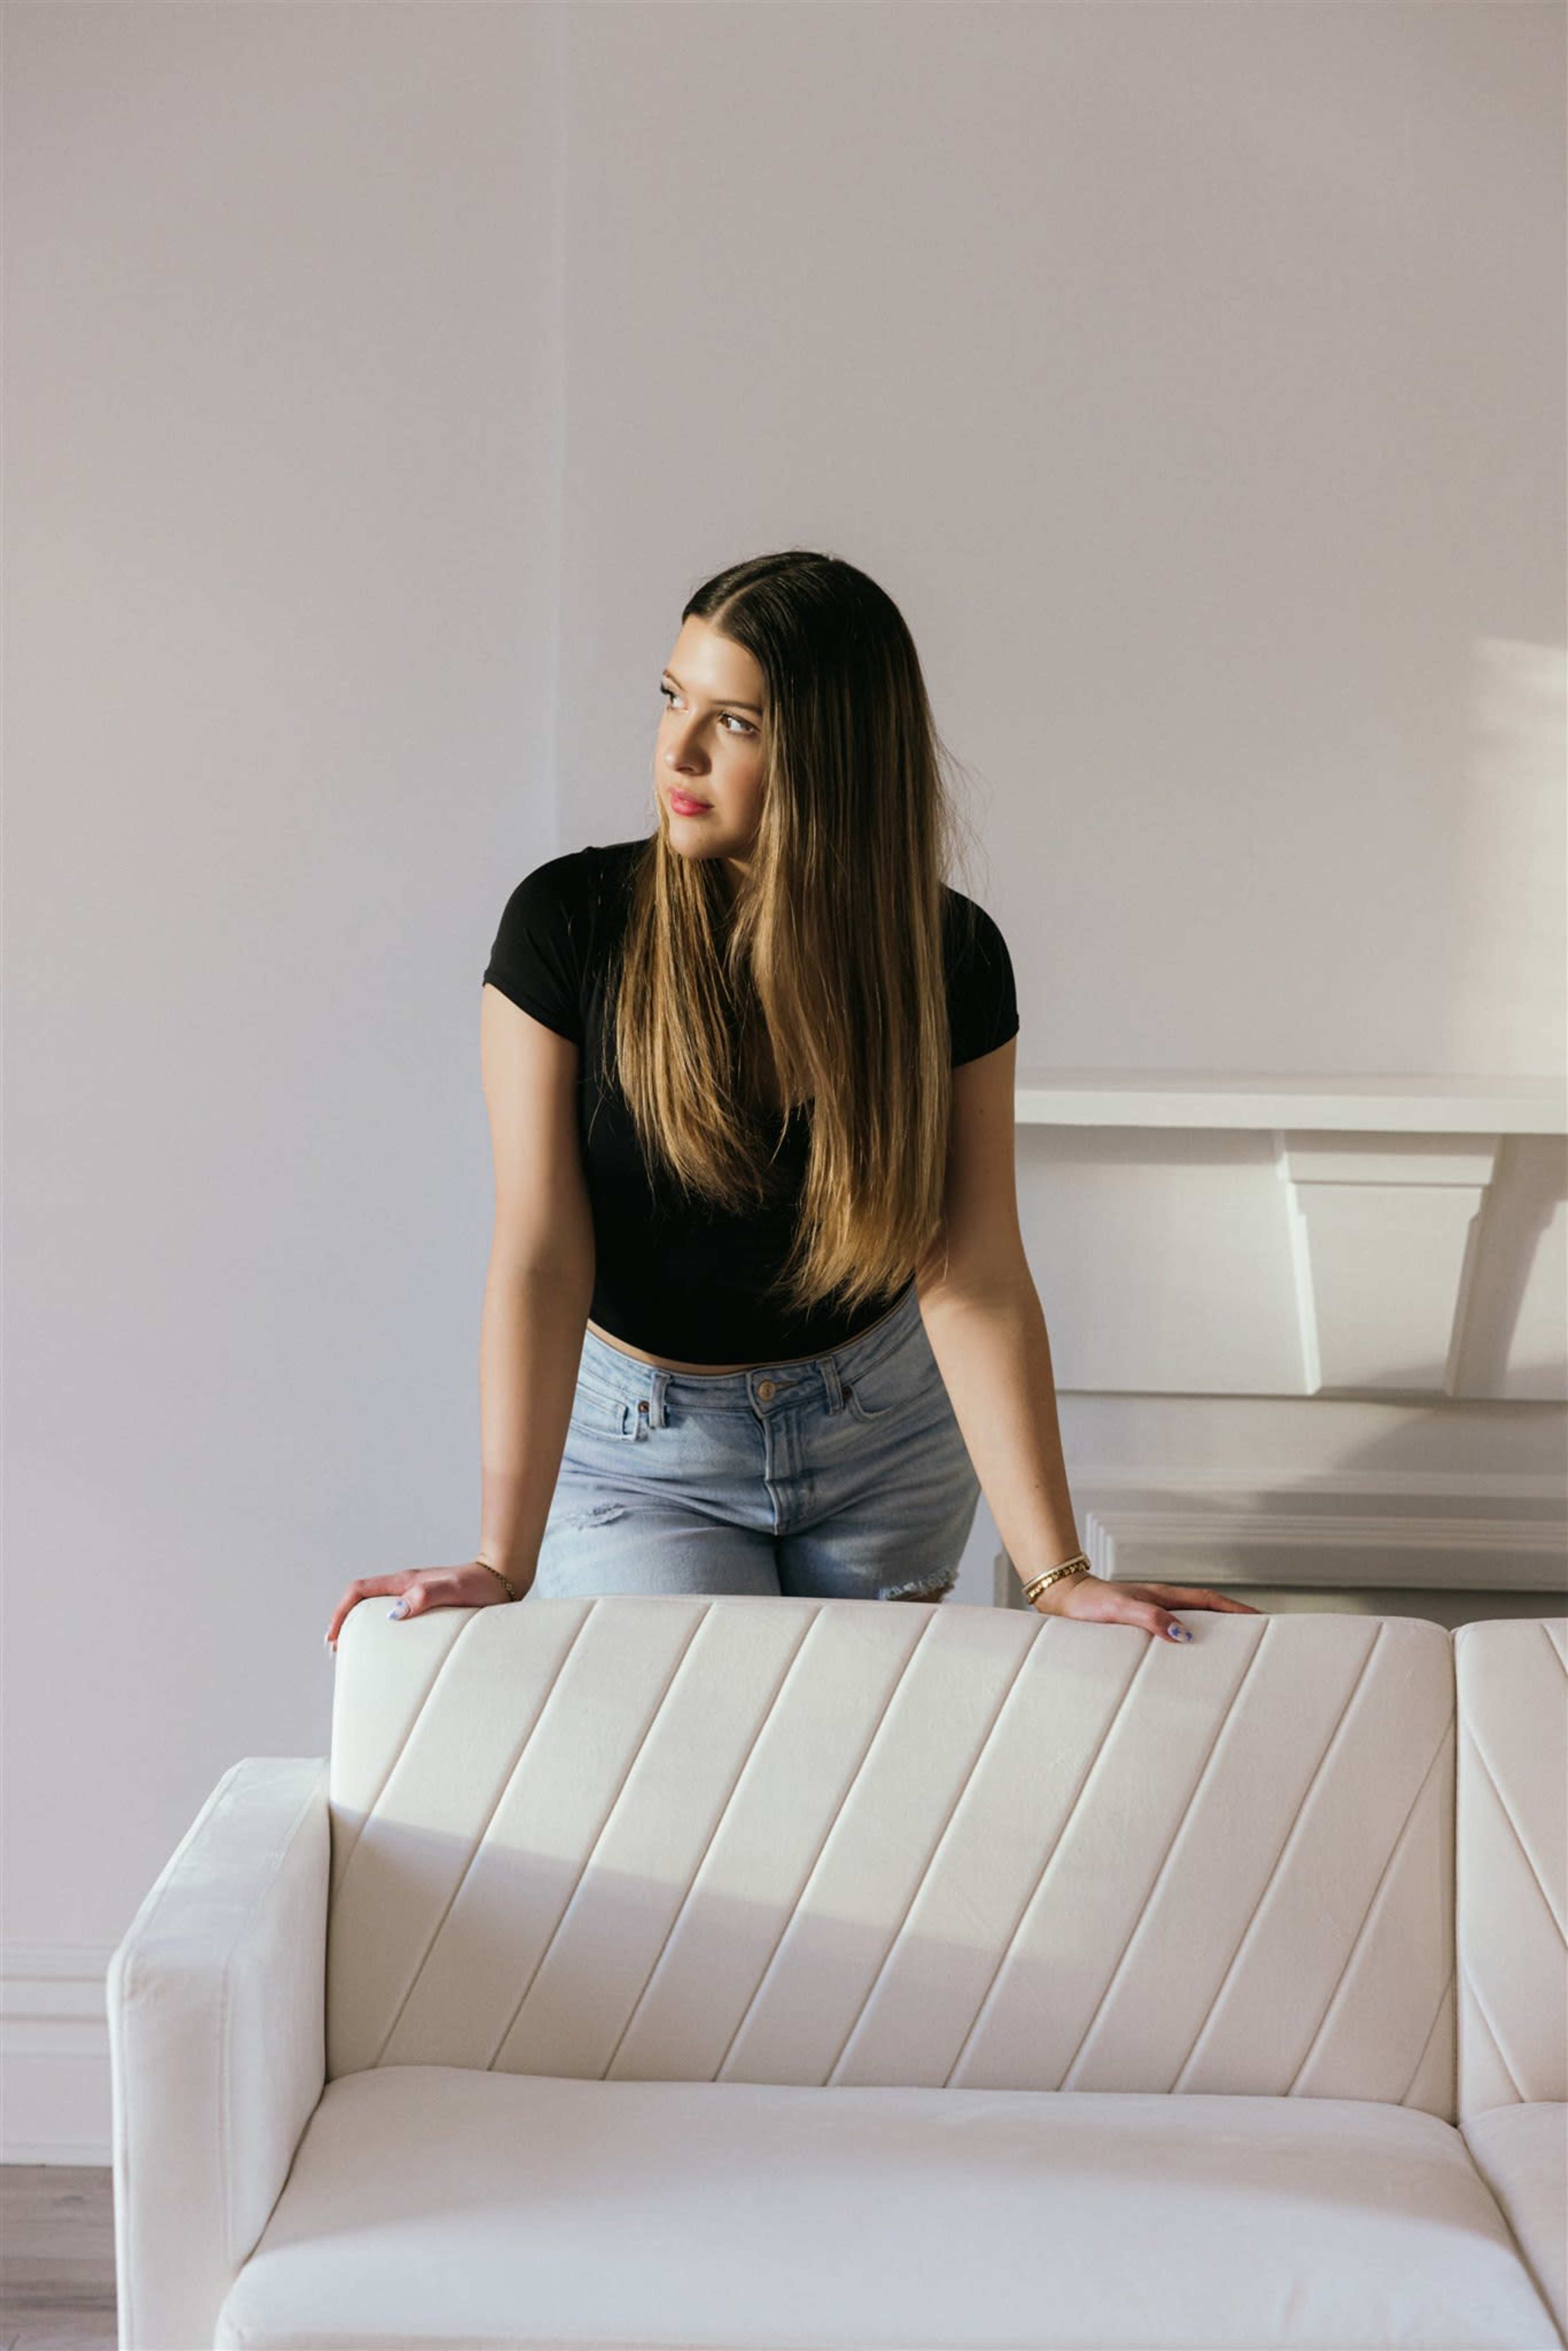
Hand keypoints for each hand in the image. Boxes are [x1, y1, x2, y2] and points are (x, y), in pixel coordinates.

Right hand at [323, 1558, 527, 1653]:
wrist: (503, 1579)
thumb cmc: (481, 1585)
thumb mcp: (454, 1590)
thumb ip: (425, 1596)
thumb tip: (394, 1613)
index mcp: (405, 1582)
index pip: (359, 1590)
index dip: (341, 1612)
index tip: (334, 1637)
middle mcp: (406, 1587)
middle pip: (362, 1601)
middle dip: (345, 1623)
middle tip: (338, 1652)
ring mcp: (415, 1596)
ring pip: (377, 1609)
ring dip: (362, 1628)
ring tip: (355, 1654)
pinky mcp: (426, 1606)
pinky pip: (394, 1617)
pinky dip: (381, 1631)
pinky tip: (387, 1649)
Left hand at [1033, 1573, 1261, 1643]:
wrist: (1063, 1600)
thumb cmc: (1089, 1602)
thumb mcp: (1120, 1609)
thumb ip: (1149, 1618)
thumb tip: (1183, 1634)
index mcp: (1164, 1596)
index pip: (1210, 1600)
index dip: (1236, 1609)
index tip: (1261, 1620)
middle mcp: (1161, 1605)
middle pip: (1206, 1615)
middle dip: (1232, 1627)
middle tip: (1255, 1646)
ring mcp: (1152, 1617)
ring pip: (1189, 1628)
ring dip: (1209, 1640)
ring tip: (1229, 1663)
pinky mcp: (1139, 1631)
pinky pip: (1170, 1640)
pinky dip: (1185, 1650)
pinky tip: (1186, 1669)